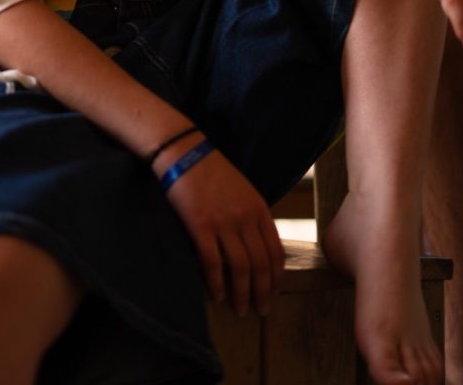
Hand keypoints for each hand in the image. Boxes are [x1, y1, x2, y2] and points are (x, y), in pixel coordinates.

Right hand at [155, 140, 284, 315]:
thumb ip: (253, 216)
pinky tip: (216, 296)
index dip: (277, 277)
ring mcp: (223, 222)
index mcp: (259, 208)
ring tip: (240, 310)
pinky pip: (212, 263)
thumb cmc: (212, 171)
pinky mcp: (200, 226)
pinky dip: (216, 283)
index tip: (275, 293)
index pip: (276, 251)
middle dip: (263, 292)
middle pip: (260, 264)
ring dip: (241, 294)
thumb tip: (258, 247)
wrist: (185, 152)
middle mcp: (245, 217)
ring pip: (240, 268)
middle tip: (261, 310)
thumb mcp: (242, 190)